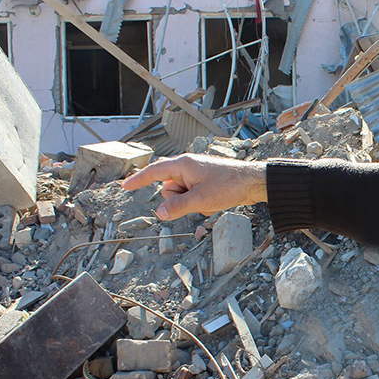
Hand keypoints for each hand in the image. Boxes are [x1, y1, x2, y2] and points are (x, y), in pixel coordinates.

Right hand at [122, 154, 268, 219]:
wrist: (253, 183)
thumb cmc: (229, 186)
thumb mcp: (201, 200)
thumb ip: (177, 207)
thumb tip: (159, 213)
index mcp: (183, 165)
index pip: (154, 172)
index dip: (139, 180)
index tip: (125, 186)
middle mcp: (187, 167)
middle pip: (168, 189)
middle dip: (178, 200)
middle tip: (198, 200)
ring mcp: (195, 175)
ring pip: (179, 195)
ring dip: (190, 203)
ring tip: (209, 200)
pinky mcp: (203, 182)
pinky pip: (191, 196)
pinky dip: (199, 202)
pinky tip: (213, 201)